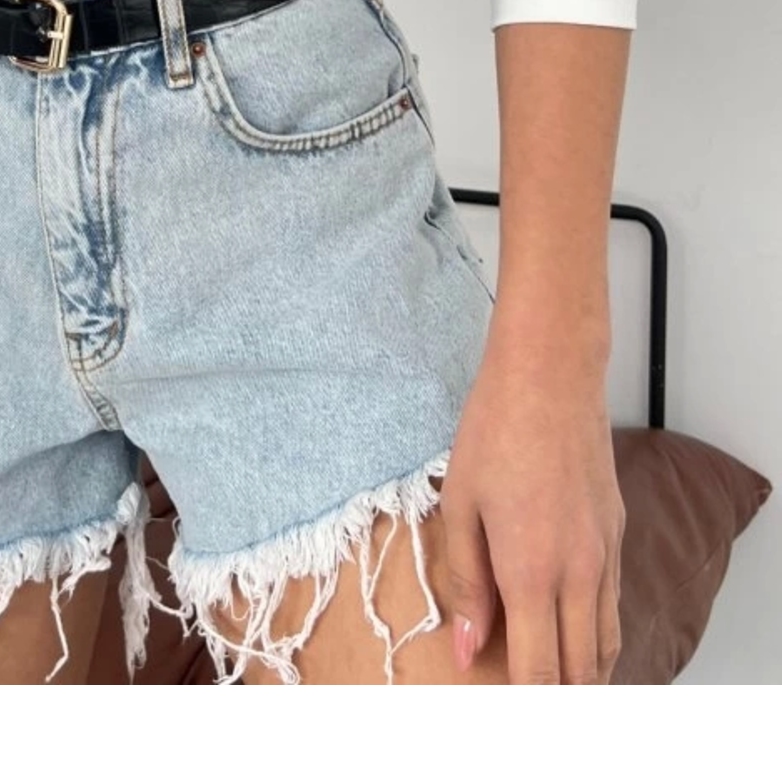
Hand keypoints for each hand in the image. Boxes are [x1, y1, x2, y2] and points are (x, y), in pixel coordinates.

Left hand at [438, 344, 624, 683]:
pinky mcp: (618, 531)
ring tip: (549, 673)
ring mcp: (605, 553)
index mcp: (532, 572)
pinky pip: (613, 602)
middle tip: (524, 694)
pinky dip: (597, 630)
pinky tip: (570, 621)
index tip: (501, 704)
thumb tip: (467, 646)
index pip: (539, 671)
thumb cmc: (495, 429)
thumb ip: (465, 581)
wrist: (551, 373)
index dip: (524, 701)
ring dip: (583, 669)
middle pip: (582, 671)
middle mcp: (579, 573)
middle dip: (557, 694)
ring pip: (608, 643)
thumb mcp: (460, 504)